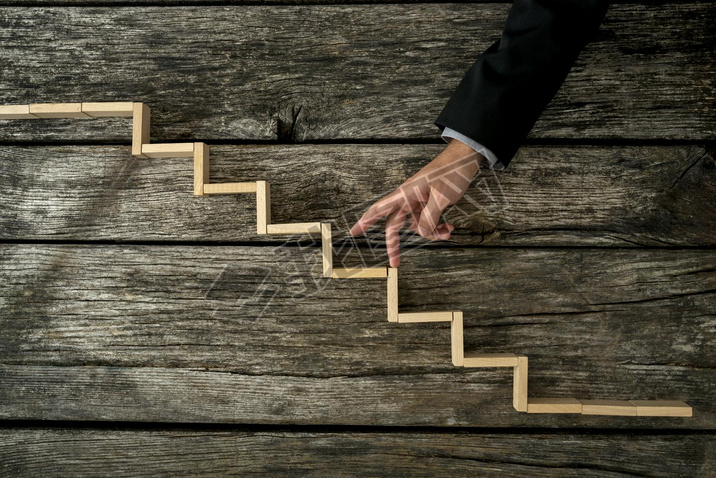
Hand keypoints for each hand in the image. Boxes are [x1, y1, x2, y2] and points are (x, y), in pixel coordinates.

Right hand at [350, 139, 482, 266]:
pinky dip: (437, 227)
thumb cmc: (452, 172)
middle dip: (396, 244)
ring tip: (446, 231)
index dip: (364, 221)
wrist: (465, 160)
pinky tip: (448, 227)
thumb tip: (421, 233)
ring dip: (430, 233)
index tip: (353, 233)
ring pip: (416, 226)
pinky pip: (427, 221)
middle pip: (394, 225)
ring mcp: (418, 202)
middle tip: (395, 262)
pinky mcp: (428, 203)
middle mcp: (408, 198)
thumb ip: (430, 218)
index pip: (379, 209)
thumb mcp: (442, 197)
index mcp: (405, 194)